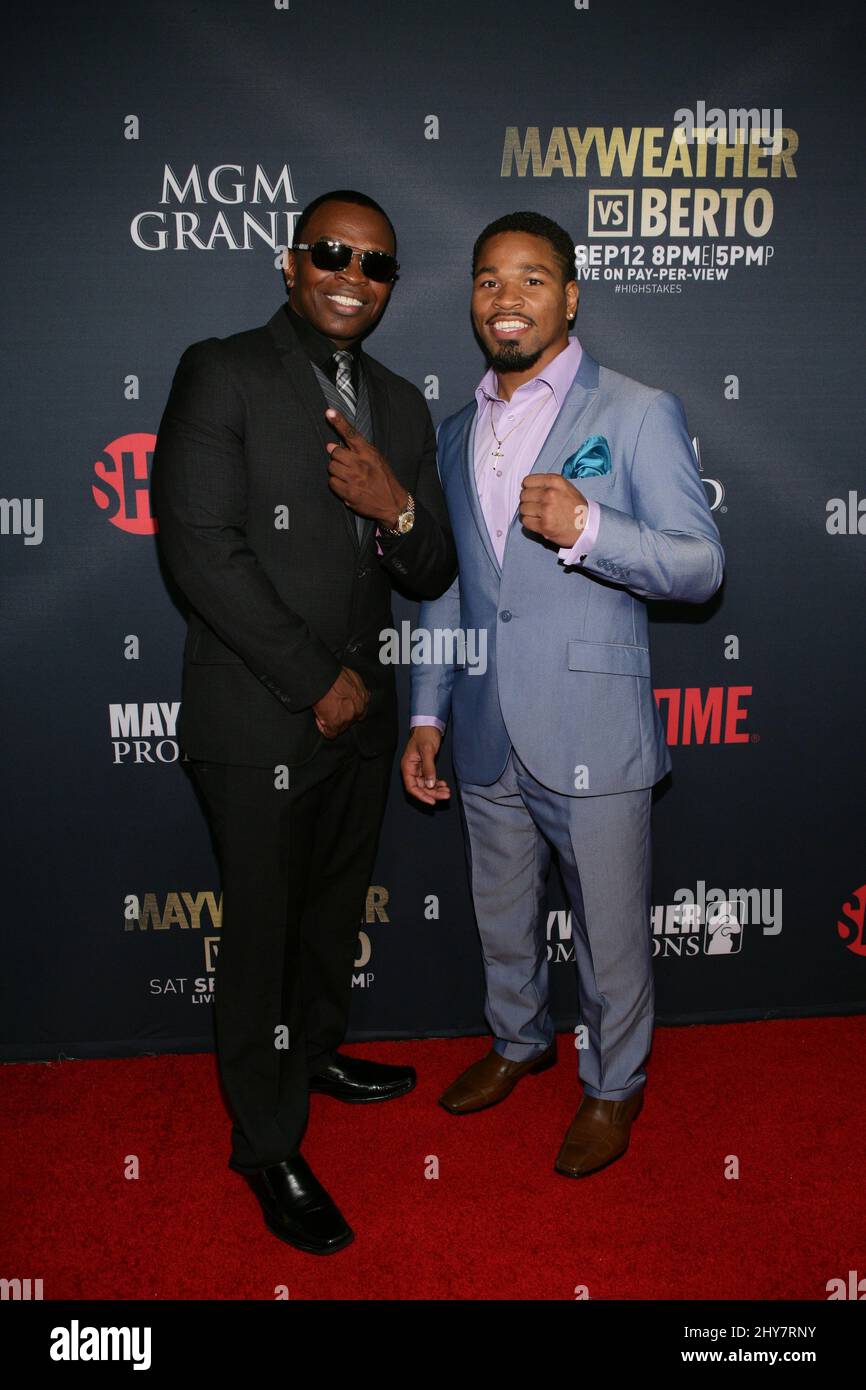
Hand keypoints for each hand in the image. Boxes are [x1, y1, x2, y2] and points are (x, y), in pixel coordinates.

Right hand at [313, 666, 368, 738]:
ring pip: (341, 728)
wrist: (325, 678)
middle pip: (351, 720)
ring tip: (323, 714)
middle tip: (331, 710)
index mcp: (363, 698)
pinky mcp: (335, 724)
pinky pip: (330, 734)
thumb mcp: (352, 677)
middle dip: (341, 716)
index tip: (342, 707)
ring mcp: (347, 718)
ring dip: (332, 722)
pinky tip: (320, 721)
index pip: (360, 710)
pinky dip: (324, 729)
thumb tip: (350, 690)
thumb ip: (355, 687)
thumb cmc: (335, 674)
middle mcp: (358, 709)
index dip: (349, 710)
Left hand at [324, 406, 407, 527]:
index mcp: (369, 453)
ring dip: (336, 471)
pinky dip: (336, 484)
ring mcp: (354, 479)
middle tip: (347, 465)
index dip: (339, 422)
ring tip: (348, 476)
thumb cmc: (383, 479)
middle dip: (337, 458)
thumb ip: (355, 451)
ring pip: (331, 467)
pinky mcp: (349, 493)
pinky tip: (347, 486)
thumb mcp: (376, 459)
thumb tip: (329, 445)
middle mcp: (361, 464)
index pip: (351, 434)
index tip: (329, 412)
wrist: (392, 504)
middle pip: (335, 452)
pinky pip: (332, 483)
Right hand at [400, 727, 450, 805]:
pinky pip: (430, 780)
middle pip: (420, 788)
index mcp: (407, 766)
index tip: (432, 801)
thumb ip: (429, 768)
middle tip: (446, 795)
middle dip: (433, 793)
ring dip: (436, 790)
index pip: (411, 786)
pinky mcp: (425, 767)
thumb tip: (430, 785)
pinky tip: (444, 784)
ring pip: (426, 785)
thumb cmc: (425, 734)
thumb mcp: (427, 751)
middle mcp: (412, 770)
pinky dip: (437, 784)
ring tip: (447, 791)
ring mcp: (418, 769)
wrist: (429, 725)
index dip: (421, 796)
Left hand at [519, 474, 588, 546]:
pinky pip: (525, 521)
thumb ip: (548, 484)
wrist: (588, 527)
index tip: (533, 493)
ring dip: (529, 513)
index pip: (527, 481)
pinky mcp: (544, 525)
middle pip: (524, 495)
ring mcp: (547, 510)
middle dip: (528, 501)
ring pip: (523, 508)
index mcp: (556, 481)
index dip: (528, 488)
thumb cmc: (576, 508)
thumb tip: (527, 487)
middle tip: (537, 506)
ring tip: (539, 515)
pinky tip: (539, 522)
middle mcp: (550, 494)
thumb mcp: (566, 487)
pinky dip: (530, 523)